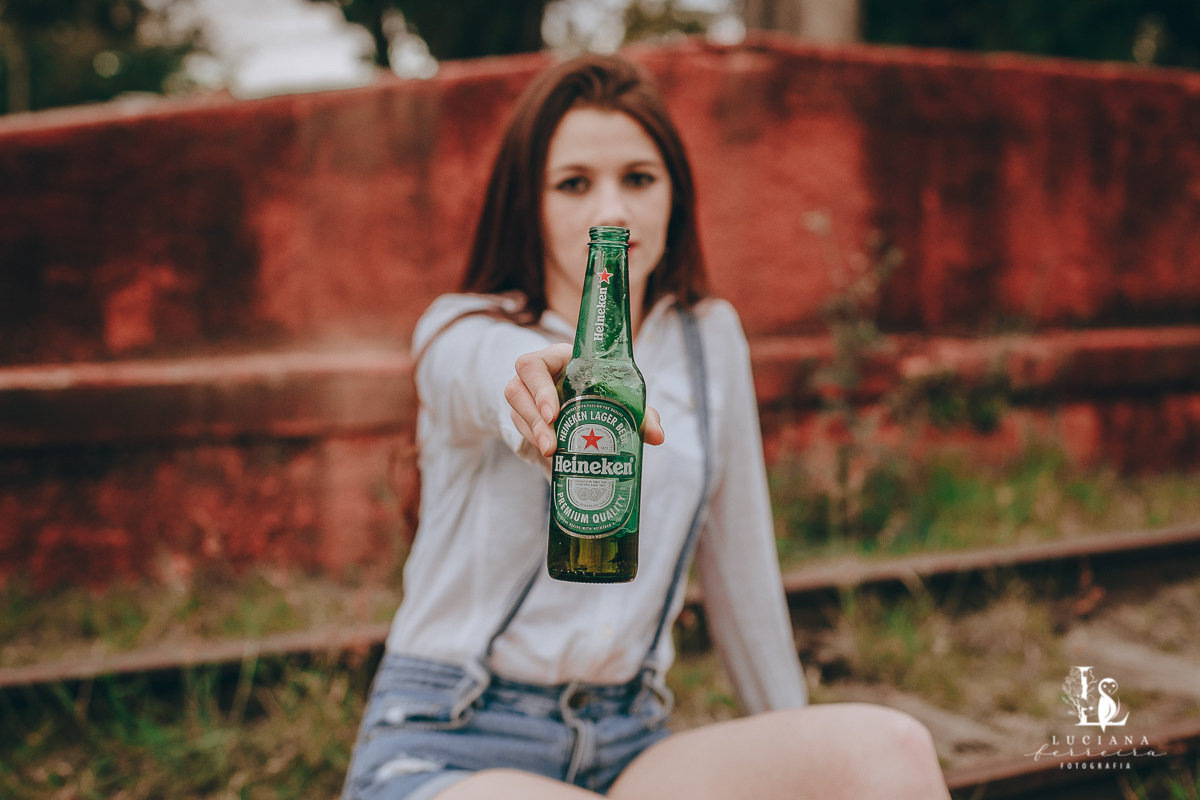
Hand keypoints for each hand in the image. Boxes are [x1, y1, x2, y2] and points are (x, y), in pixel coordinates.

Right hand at [505, 343, 664, 457]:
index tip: (553, 412)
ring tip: (551, 452)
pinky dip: (534, 442)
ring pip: (517, 412)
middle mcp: (534, 376)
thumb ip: (639, 412)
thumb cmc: (599, 388)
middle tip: (551, 445)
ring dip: (532, 433)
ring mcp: (524, 396)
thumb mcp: (618, 395)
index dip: (539, 388)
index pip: (532, 365)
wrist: (577, 397)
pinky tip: (551, 456)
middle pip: (517, 391)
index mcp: (554, 359)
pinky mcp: (521, 416)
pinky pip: (519, 429)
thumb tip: (658, 436)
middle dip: (534, 419)